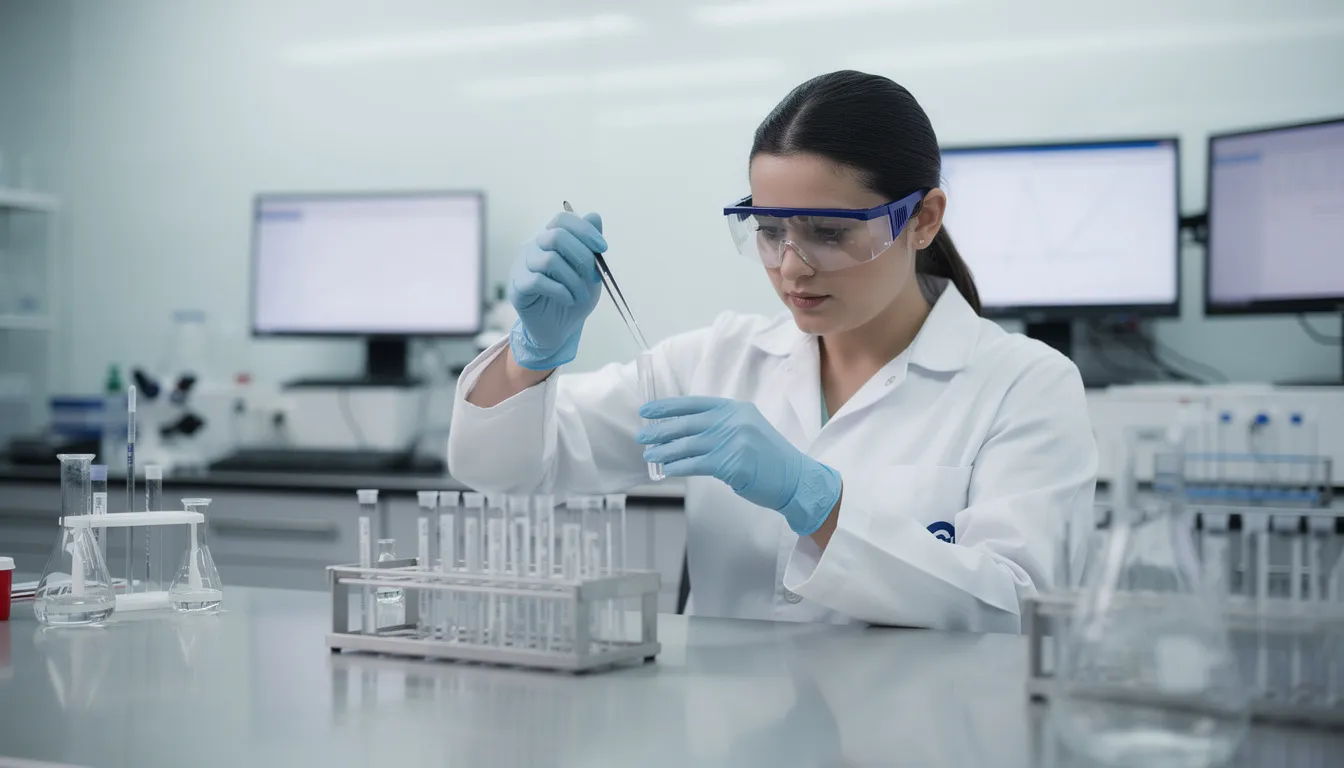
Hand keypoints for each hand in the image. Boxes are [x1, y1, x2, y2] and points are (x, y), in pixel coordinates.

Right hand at [508, 210, 606, 369]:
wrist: (559, 330)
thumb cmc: (573, 298)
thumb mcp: (589, 272)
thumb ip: (590, 247)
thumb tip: (595, 216)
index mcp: (550, 239)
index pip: (562, 219)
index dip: (584, 230)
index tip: (602, 248)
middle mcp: (533, 247)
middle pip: (556, 236)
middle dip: (582, 257)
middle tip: (594, 277)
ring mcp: (522, 266)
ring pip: (549, 260)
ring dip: (573, 280)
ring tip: (581, 295)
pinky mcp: (517, 287)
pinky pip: (538, 281)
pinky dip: (560, 291)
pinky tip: (568, 300)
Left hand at [636, 397, 841, 535]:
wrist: (796, 479)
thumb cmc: (769, 459)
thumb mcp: (748, 430)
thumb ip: (722, 426)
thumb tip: (685, 431)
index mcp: (736, 409)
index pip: (694, 403)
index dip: (668, 407)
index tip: (648, 410)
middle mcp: (733, 420)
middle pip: (687, 423)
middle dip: (660, 429)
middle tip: (642, 435)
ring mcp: (733, 441)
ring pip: (688, 445)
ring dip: (665, 450)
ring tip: (650, 454)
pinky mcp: (732, 463)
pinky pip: (696, 464)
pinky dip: (678, 467)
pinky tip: (667, 469)